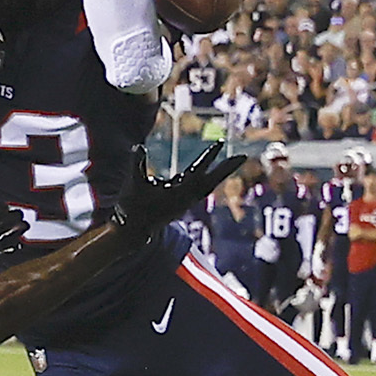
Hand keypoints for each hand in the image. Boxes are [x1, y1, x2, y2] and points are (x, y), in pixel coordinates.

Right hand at [107, 141, 244, 236]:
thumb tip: (138, 147)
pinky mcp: (181, 205)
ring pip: (208, 186)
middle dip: (227, 168)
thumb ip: (137, 163)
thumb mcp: (134, 183)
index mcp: (177, 193)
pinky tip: (207, 172)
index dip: (210, 157)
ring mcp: (185, 204)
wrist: (132, 231)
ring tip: (230, 163)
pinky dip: (207, 180)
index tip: (221, 143)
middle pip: (212, 181)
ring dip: (219, 174)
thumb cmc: (132, 206)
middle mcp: (186, 199)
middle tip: (243, 156)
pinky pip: (200, 191)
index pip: (198, 172)